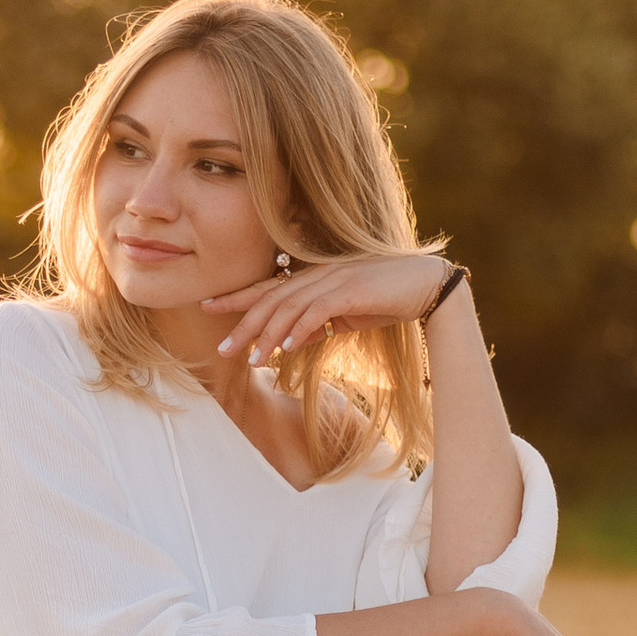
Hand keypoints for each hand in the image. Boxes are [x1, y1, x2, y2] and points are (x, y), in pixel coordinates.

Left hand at [205, 247, 448, 358]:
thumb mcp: (346, 316)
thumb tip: (290, 341)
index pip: (268, 288)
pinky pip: (318, 311)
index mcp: (315, 278)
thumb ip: (317, 325)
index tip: (207, 306)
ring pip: (290, 308)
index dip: (237, 297)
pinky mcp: (352, 290)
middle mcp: (319, 274)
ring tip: (251, 360)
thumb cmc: (388, 298)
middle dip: (243, 323)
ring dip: (268, 335)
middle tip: (220, 348)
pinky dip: (300, 329)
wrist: (429, 284)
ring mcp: (335, 279)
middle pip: (271, 299)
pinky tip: (286, 349)